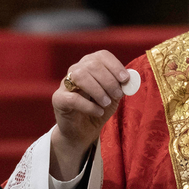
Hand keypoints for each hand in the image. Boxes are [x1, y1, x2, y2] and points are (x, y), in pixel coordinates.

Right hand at [50, 51, 128, 179]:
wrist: (82, 131)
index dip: (115, 66)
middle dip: (108, 80)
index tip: (125, 79)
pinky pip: (72, 98)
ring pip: (80, 76)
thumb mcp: (113, 97)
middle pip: (92, 64)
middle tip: (117, 95)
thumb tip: (130, 80)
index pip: (102, 56)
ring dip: (98, 90)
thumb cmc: (98, 109)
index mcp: (90, 65)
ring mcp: (65, 83)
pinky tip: (98, 112)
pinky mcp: (58, 99)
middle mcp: (76, 70)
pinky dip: (89, 106)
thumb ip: (121, 87)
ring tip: (106, 103)